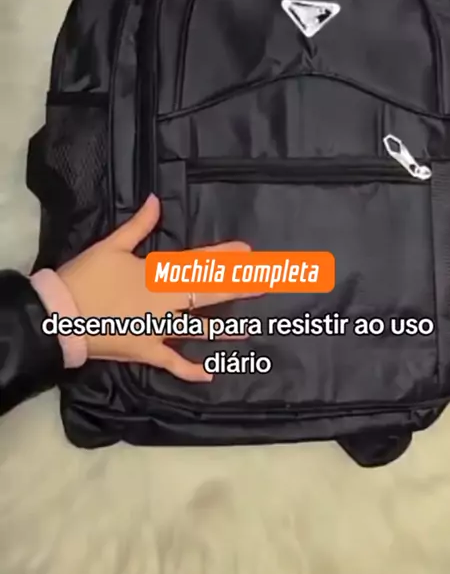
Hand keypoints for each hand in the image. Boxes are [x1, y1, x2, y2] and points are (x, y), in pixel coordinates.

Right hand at [57, 195, 254, 382]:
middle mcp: (165, 303)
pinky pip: (171, 362)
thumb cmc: (85, 277)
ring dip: (223, 328)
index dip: (224, 257)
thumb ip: (138, 225)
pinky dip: (189, 370)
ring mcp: (158, 330)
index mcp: (158, 275)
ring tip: (249, 328)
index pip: (198, 264)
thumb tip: (156, 200)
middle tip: (266, 282)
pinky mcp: (146, 351)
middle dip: (237, 287)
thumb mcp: (111, 246)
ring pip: (197, 328)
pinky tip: (211, 373)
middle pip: (207, 294)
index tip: (248, 252)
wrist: (59, 315)